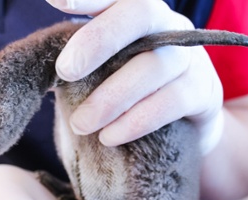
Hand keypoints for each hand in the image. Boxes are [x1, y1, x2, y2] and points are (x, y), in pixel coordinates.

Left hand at [46, 0, 223, 154]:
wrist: (182, 127)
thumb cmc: (131, 94)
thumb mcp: (107, 73)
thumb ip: (82, 64)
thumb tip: (43, 73)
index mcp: (138, 17)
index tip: (56, 1)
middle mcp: (168, 27)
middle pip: (140, 15)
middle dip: (99, 39)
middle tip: (65, 70)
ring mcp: (190, 57)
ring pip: (153, 65)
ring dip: (110, 97)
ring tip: (80, 124)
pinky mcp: (204, 91)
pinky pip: (172, 101)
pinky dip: (135, 121)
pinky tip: (109, 137)